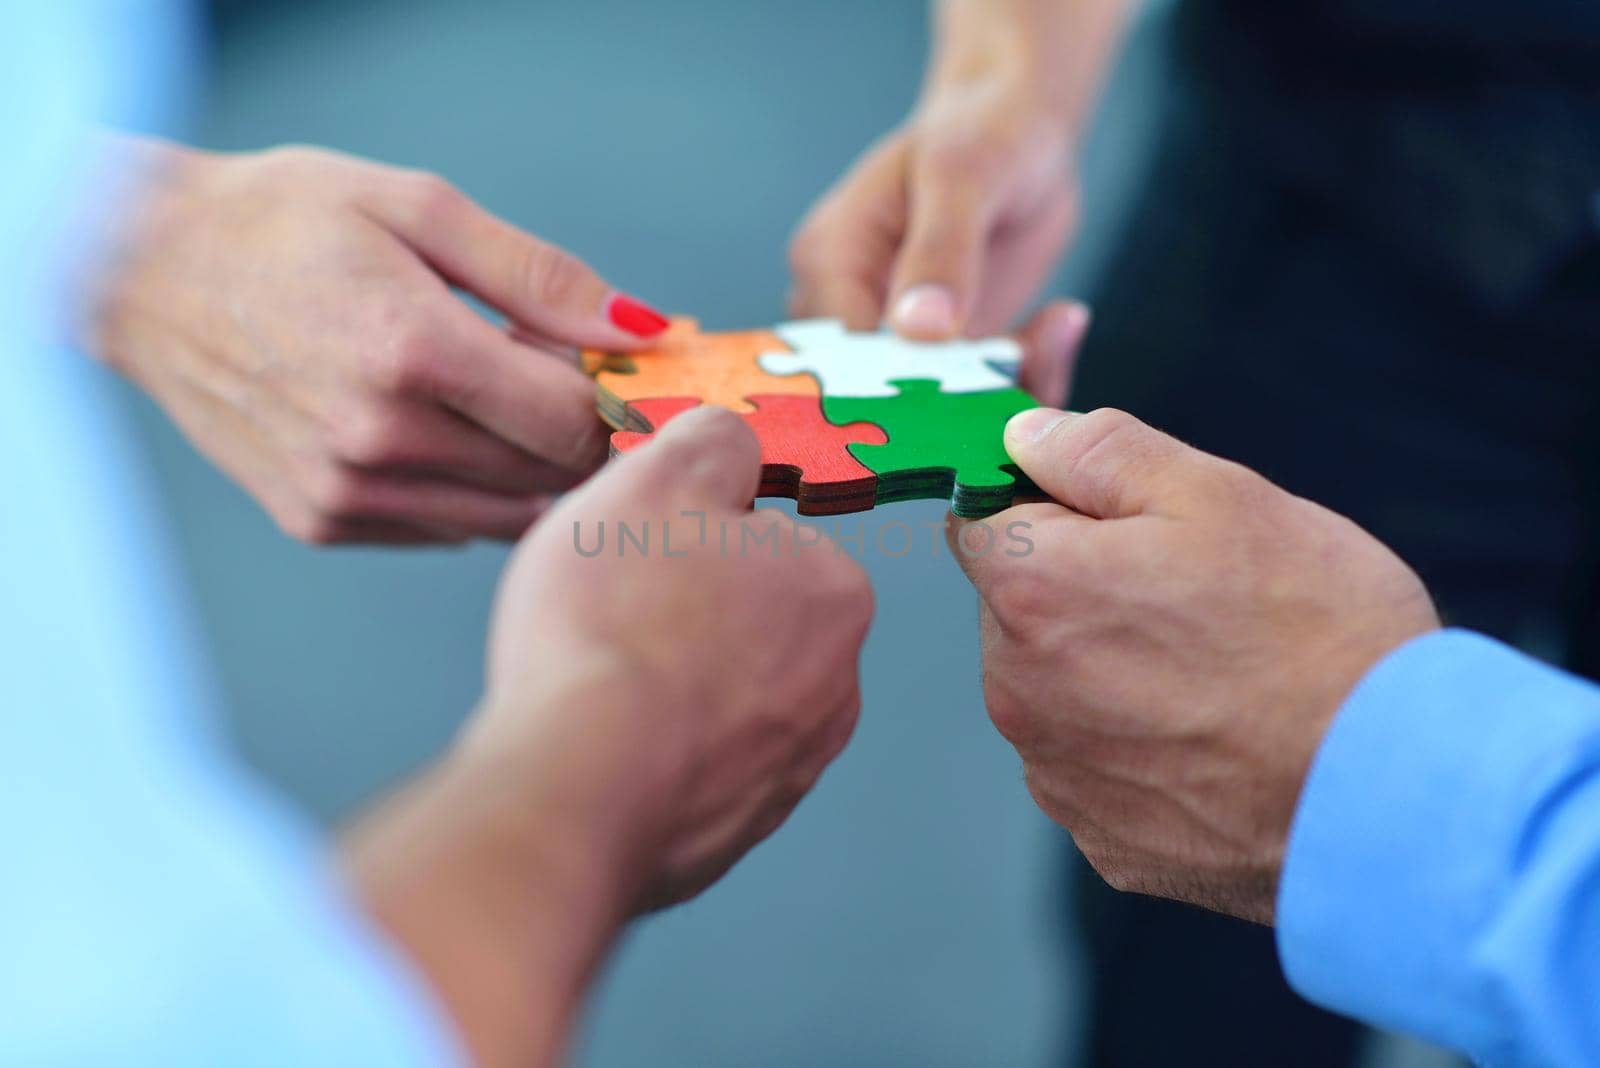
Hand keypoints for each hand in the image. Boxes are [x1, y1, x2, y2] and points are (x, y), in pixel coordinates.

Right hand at [81, 138, 670, 544]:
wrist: (142, 271)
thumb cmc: (285, 222)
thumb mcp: (418, 208)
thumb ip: (540, 276)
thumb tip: (642, 330)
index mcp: (412, 352)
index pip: (574, 422)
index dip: (608, 398)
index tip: (603, 367)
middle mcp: (379, 438)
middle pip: (549, 476)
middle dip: (575, 432)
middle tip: (546, 373)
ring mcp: (346, 490)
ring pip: (506, 515)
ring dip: (529, 468)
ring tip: (489, 398)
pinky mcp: (321, 520)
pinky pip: (446, 529)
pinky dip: (468, 488)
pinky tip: (437, 430)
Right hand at [347, 408, 871, 1066]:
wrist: (578, 782)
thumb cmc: (618, 619)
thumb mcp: (662, 475)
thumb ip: (713, 439)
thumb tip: (730, 443)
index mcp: (836, 595)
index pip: (763, 542)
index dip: (686, 539)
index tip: (637, 556)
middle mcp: (836, 690)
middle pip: (744, 625)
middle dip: (681, 617)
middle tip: (609, 618)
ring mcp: (787, 773)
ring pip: (715, 701)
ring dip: (662, 688)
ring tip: (597, 684)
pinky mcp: (733, 835)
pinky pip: (688, 773)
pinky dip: (648, 756)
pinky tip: (600, 744)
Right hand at [788, 70, 1087, 401]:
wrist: (1022, 134)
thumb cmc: (983, 131)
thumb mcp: (964, 172)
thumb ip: (941, 249)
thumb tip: (921, 330)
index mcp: (829, 261)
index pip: (838, 355)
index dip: (893, 388)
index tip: (963, 389)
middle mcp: (851, 310)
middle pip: (880, 394)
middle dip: (951, 402)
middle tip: (1020, 369)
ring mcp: (896, 339)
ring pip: (933, 407)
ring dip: (996, 392)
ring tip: (1049, 337)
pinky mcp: (945, 357)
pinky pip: (975, 398)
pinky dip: (1021, 382)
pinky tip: (1057, 328)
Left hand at [955, 408, 1439, 921]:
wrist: (1392, 791)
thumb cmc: (1315, 630)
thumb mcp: (1215, 493)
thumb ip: (1099, 452)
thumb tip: (1026, 434)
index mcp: (1031, 588)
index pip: (981, 519)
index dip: (1042, 505)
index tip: (1107, 517)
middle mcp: (1017, 688)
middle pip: (1017, 610)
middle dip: (1080, 589)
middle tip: (1190, 595)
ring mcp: (1056, 772)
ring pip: (1055, 690)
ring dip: (1106, 670)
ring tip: (1215, 671)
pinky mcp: (1102, 837)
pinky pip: (1097, 767)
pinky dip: (1138, 748)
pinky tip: (1214, 739)